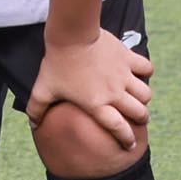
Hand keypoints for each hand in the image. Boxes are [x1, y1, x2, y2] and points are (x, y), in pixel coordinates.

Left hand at [32, 24, 151, 172]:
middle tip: (138, 119)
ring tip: (138, 99)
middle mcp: (114, 93)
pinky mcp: (128, 57)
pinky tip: (140, 74)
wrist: (71, 34)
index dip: (126, 139)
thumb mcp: (43, 88)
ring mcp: (123, 75)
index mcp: (96, 104)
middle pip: (138, 113)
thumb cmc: (57, 62)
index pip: (118, 128)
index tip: (130, 144)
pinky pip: (147, 68)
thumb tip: (34, 124)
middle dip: (140, 119)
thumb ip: (37, 108)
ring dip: (143, 99)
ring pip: (145, 94)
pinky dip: (147, 73)